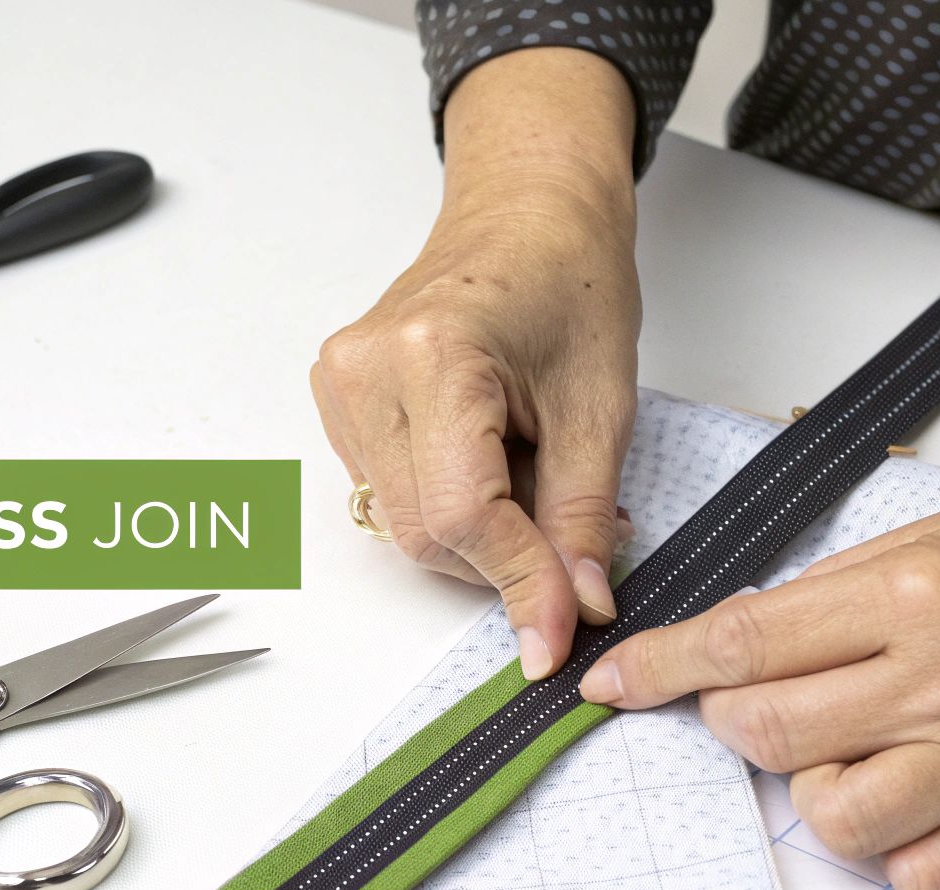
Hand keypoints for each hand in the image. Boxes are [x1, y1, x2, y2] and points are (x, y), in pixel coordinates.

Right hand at [311, 49, 640, 678]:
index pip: (460, 515)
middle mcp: (366, 369)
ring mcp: (341, 385)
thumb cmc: (569, 278)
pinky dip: (452, 501)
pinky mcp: (338, 399)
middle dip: (504, 558)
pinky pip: (393, 492)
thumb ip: (582, 518)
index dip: (518, 580)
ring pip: (406, 522)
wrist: (529, 212)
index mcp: (432, 354)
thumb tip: (574, 610)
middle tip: (574, 535)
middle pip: (425, 532)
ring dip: (480, 530)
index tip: (561, 628)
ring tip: (534, 467)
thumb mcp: (601, 406)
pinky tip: (492, 456)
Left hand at [577, 463, 939, 889]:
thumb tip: (754, 634)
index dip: (660, 667)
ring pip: (837, 821)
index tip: (614, 680)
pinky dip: (895, 853)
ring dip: (812, 793)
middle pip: (769, 737)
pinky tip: (909, 801)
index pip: (745, 641)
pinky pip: (926, 876)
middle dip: (729, 726)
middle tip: (754, 706)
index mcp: (921, 588)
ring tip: (844, 753)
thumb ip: (846, 586)